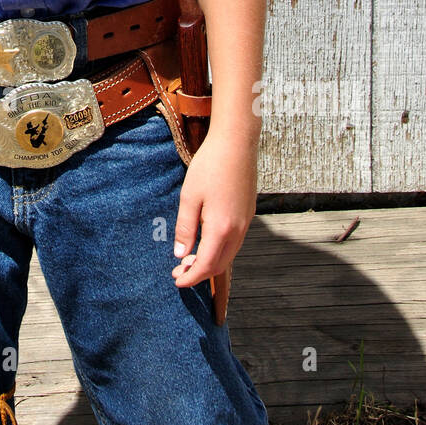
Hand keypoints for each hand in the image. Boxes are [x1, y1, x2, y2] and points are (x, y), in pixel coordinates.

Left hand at [171, 130, 257, 291]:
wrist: (236, 144)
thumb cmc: (209, 167)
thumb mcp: (189, 197)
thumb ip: (185, 228)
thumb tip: (180, 254)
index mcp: (221, 228)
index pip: (206, 265)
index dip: (191, 277)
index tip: (177, 281)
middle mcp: (238, 230)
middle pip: (220, 265)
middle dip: (199, 273)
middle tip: (179, 270)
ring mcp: (246, 222)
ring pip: (229, 255)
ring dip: (211, 262)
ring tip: (190, 258)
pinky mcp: (249, 213)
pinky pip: (235, 242)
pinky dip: (220, 250)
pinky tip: (206, 241)